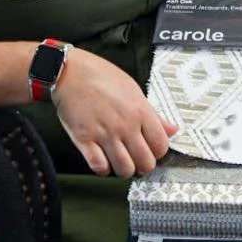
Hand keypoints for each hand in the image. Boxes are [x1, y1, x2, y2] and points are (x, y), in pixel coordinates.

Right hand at [52, 48, 176, 176]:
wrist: (69, 71)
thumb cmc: (100, 76)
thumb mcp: (133, 89)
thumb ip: (153, 113)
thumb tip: (172, 129)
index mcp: (140, 111)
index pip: (161, 145)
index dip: (158, 152)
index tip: (151, 150)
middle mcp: (124, 124)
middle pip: (145, 162)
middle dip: (143, 165)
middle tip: (136, 160)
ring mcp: (104, 134)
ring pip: (124, 169)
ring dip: (124, 170)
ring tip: (120, 161)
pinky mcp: (84, 139)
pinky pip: (99, 166)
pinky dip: (103, 168)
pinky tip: (102, 159)